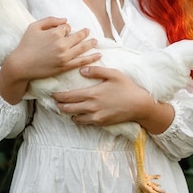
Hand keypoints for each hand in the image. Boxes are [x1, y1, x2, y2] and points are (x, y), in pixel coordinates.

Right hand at [0, 17, 100, 103]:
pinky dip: (91, 58)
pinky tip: (98, 55)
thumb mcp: (34, 26)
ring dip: (90, 43)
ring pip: (82, 48)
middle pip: (78, 36)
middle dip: (84, 33)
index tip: (63, 30)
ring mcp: (65, 56)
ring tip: (95, 41)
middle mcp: (62, 44)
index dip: (66, 28)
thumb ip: (50, 20)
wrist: (21, 65)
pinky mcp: (65, 66)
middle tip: (88, 31)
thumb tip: (66, 20)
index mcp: (55, 33)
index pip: (67, 27)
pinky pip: (81, 61)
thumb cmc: (26, 45)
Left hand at [53, 65, 174, 133]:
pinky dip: (78, 119)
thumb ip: (95, 71)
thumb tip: (81, 70)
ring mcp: (96, 117)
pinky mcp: (101, 123)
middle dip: (59, 105)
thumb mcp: (113, 74)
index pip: (68, 97)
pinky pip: (85, 123)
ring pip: (75, 118)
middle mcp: (91, 107)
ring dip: (68, 113)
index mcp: (92, 94)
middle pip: (67, 109)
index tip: (52, 94)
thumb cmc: (127, 87)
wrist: (140, 105)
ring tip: (65, 107)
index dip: (57, 96)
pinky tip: (78, 114)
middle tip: (55, 101)